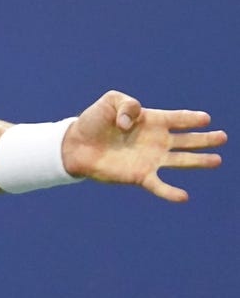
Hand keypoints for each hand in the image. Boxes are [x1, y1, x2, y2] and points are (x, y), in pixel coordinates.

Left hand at [62, 91, 225, 201]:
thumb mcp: (111, 101)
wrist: (75, 144)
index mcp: (151, 120)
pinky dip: (171, 193)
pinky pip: (159, 186)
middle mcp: (155, 140)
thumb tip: (132, 124)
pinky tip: (184, 196)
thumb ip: (127, 105)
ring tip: (217, 160)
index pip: (176, 119)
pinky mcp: (140, 175)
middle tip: (223, 137)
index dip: (191, 118)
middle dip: (204, 138)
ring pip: (180, 160)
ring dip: (199, 161)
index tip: (205, 118)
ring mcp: (150, 158)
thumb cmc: (93, 121)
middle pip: (186, 140)